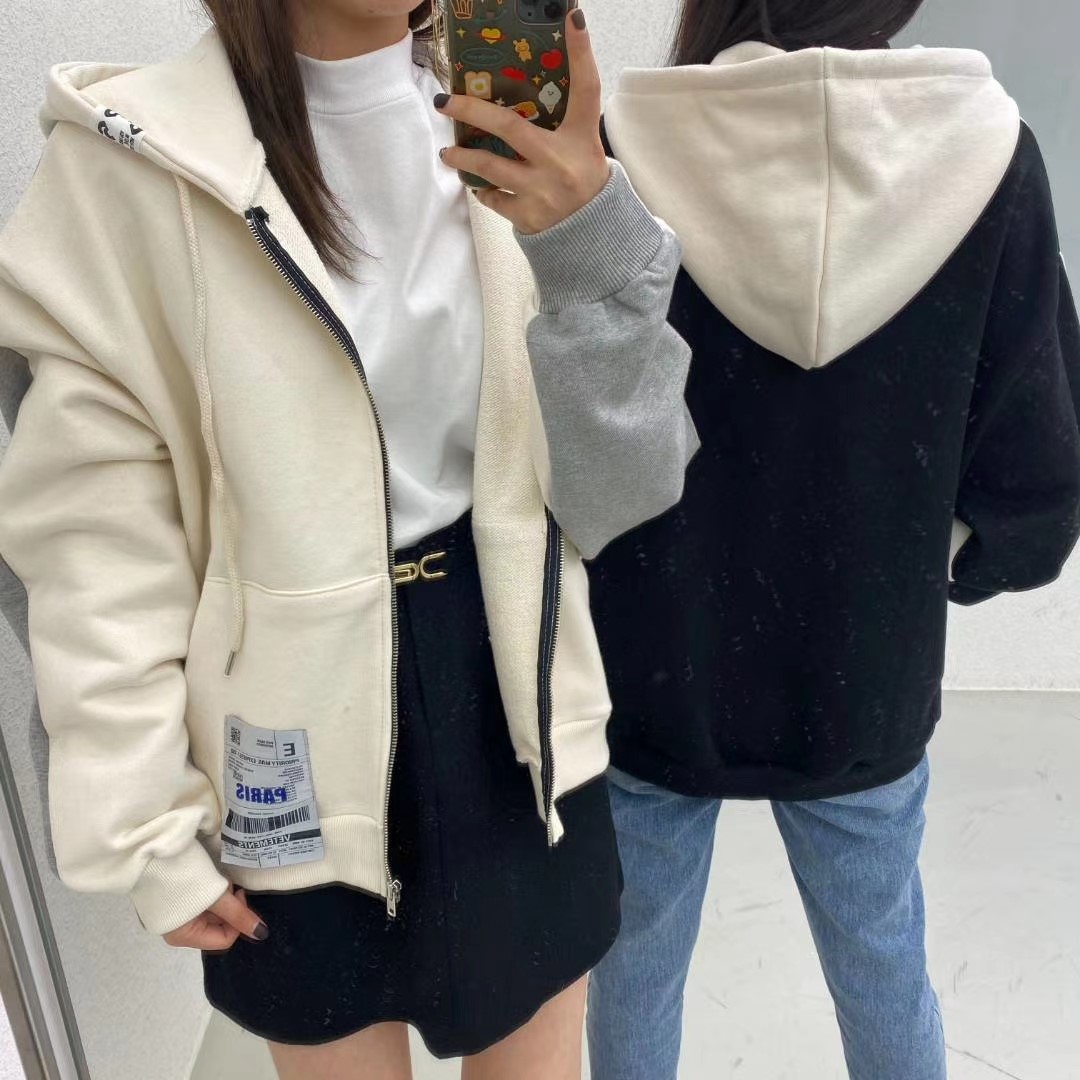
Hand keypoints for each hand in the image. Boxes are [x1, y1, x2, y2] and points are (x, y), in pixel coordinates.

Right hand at [162, 886, 268, 951]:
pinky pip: (201, 904)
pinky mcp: (176, 902)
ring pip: (211, 914)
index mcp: (183, 937)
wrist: (153, 853)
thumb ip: (238, 915)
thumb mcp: (214, 896)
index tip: (238, 894)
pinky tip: (208, 878)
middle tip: (225, 885)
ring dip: (219, 898)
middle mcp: (178, 932)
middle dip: (228, 906)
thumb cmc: (183, 876)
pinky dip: (210, 893)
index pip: (224, 939)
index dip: (237, 919)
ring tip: (214, 879)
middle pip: (217, 926)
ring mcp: (177, 917)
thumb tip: (261, 934)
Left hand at [436, 6, 608, 234]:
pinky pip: (494, 198)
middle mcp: (561, 162)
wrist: (592, 234)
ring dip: (463, 158)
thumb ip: (560, 122)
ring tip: (447, 153)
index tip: (572, 17)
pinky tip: (479, 185)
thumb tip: (523, 91)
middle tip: (444, 102)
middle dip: (472, 111)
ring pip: (491, 167)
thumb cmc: (582, 181)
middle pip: (510, 127)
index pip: (586, 89)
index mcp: (582, 138)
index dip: (582, 52)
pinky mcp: (529, 216)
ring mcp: (543, 191)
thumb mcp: (583, 147)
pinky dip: (484, 191)